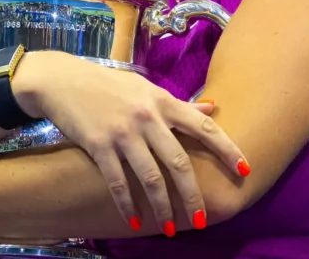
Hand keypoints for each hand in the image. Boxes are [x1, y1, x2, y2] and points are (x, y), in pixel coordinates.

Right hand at [14, 52, 248, 233]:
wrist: (63, 80)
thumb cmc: (108, 85)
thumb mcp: (146, 88)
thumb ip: (178, 103)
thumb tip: (212, 109)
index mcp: (162, 101)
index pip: (204, 126)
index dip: (227, 149)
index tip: (245, 170)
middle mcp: (147, 117)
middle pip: (179, 162)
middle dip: (192, 195)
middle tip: (202, 219)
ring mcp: (123, 132)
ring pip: (151, 177)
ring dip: (162, 207)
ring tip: (169, 228)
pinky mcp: (99, 145)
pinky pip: (117, 181)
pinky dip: (127, 204)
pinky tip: (134, 220)